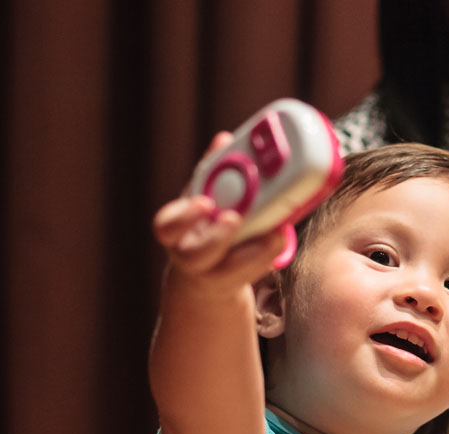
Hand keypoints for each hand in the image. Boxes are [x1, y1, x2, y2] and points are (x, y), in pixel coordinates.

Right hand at [153, 134, 286, 297]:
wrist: (207, 274)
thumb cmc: (205, 226)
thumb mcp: (204, 196)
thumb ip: (213, 171)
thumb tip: (224, 138)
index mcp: (177, 231)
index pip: (167, 226)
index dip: (183, 217)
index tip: (204, 202)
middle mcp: (190, 255)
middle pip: (196, 254)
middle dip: (217, 237)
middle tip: (236, 218)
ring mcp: (214, 273)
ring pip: (228, 271)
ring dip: (253, 251)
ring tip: (276, 233)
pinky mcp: (237, 280)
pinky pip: (252, 273)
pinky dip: (269, 255)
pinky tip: (281, 237)